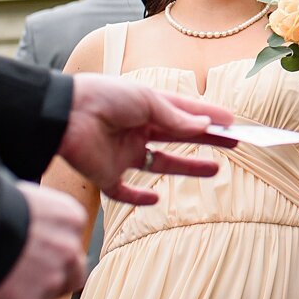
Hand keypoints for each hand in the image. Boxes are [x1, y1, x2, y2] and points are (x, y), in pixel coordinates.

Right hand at [0, 183, 86, 298]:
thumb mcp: (26, 200)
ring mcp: (50, 282)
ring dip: (22, 296)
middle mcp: (68, 252)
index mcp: (70, 220)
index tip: (34, 258)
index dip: (53, 256)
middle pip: (71, 277)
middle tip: (23, 281)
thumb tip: (34, 233)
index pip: (72, 247)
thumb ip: (41, 221)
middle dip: (52, 282)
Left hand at [59, 73, 236, 204]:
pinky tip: (156, 200)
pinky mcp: (107, 174)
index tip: (232, 121)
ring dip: (188, 167)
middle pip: (179, 137)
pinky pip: (124, 192)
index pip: (185, 112)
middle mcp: (137, 130)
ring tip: (215, 170)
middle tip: (234, 143)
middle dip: (207, 140)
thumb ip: (176, 117)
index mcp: (147, 107)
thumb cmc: (104, 97)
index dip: (209, 116)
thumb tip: (206, 126)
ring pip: (161, 164)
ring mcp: (123, 153)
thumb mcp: (146, 100)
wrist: (64, 114)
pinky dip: (139, 199)